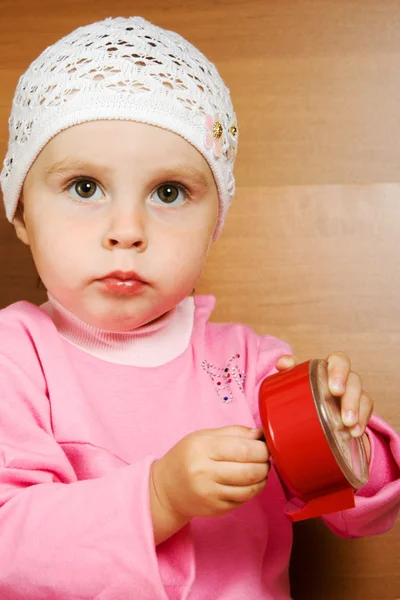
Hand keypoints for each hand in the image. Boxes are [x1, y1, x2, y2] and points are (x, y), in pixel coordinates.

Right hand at [150, 426, 268, 542]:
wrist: (166, 489)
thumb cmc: (187, 457)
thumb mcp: (204, 436)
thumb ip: (234, 433)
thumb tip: (261, 434)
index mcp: (202, 449)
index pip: (244, 449)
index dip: (262, 448)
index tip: (266, 445)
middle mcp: (204, 473)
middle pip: (250, 471)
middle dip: (265, 464)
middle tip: (266, 458)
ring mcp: (210, 494)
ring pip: (250, 489)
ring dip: (263, 478)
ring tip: (260, 470)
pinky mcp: (216, 510)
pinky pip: (244, 500)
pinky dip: (252, 490)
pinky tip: (248, 482)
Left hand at [275, 352, 372, 459]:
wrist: (313, 413)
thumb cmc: (304, 391)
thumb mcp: (296, 381)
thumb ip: (289, 371)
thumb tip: (282, 363)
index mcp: (329, 368)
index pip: (339, 361)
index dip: (339, 371)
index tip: (334, 389)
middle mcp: (345, 379)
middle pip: (354, 380)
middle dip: (350, 394)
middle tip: (342, 409)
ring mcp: (354, 394)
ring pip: (363, 396)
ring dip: (356, 410)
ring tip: (348, 424)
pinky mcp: (361, 409)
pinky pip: (366, 412)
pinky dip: (362, 421)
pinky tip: (355, 432)